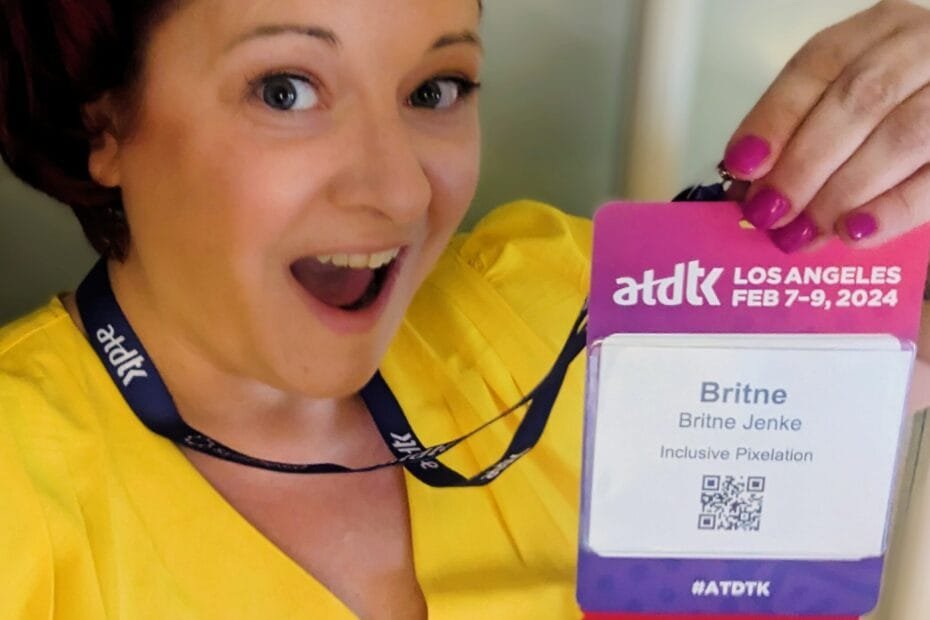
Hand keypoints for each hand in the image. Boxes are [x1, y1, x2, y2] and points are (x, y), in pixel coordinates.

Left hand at [721, 0, 929, 251]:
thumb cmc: (890, 114)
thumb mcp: (847, 104)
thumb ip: (803, 133)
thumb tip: (750, 187)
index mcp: (879, 31)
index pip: (818, 64)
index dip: (775, 116)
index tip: (742, 164)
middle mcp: (924, 48)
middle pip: (859, 100)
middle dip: (804, 163)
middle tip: (768, 212)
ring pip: (901, 135)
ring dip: (841, 191)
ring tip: (803, 232)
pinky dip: (892, 209)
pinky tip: (854, 233)